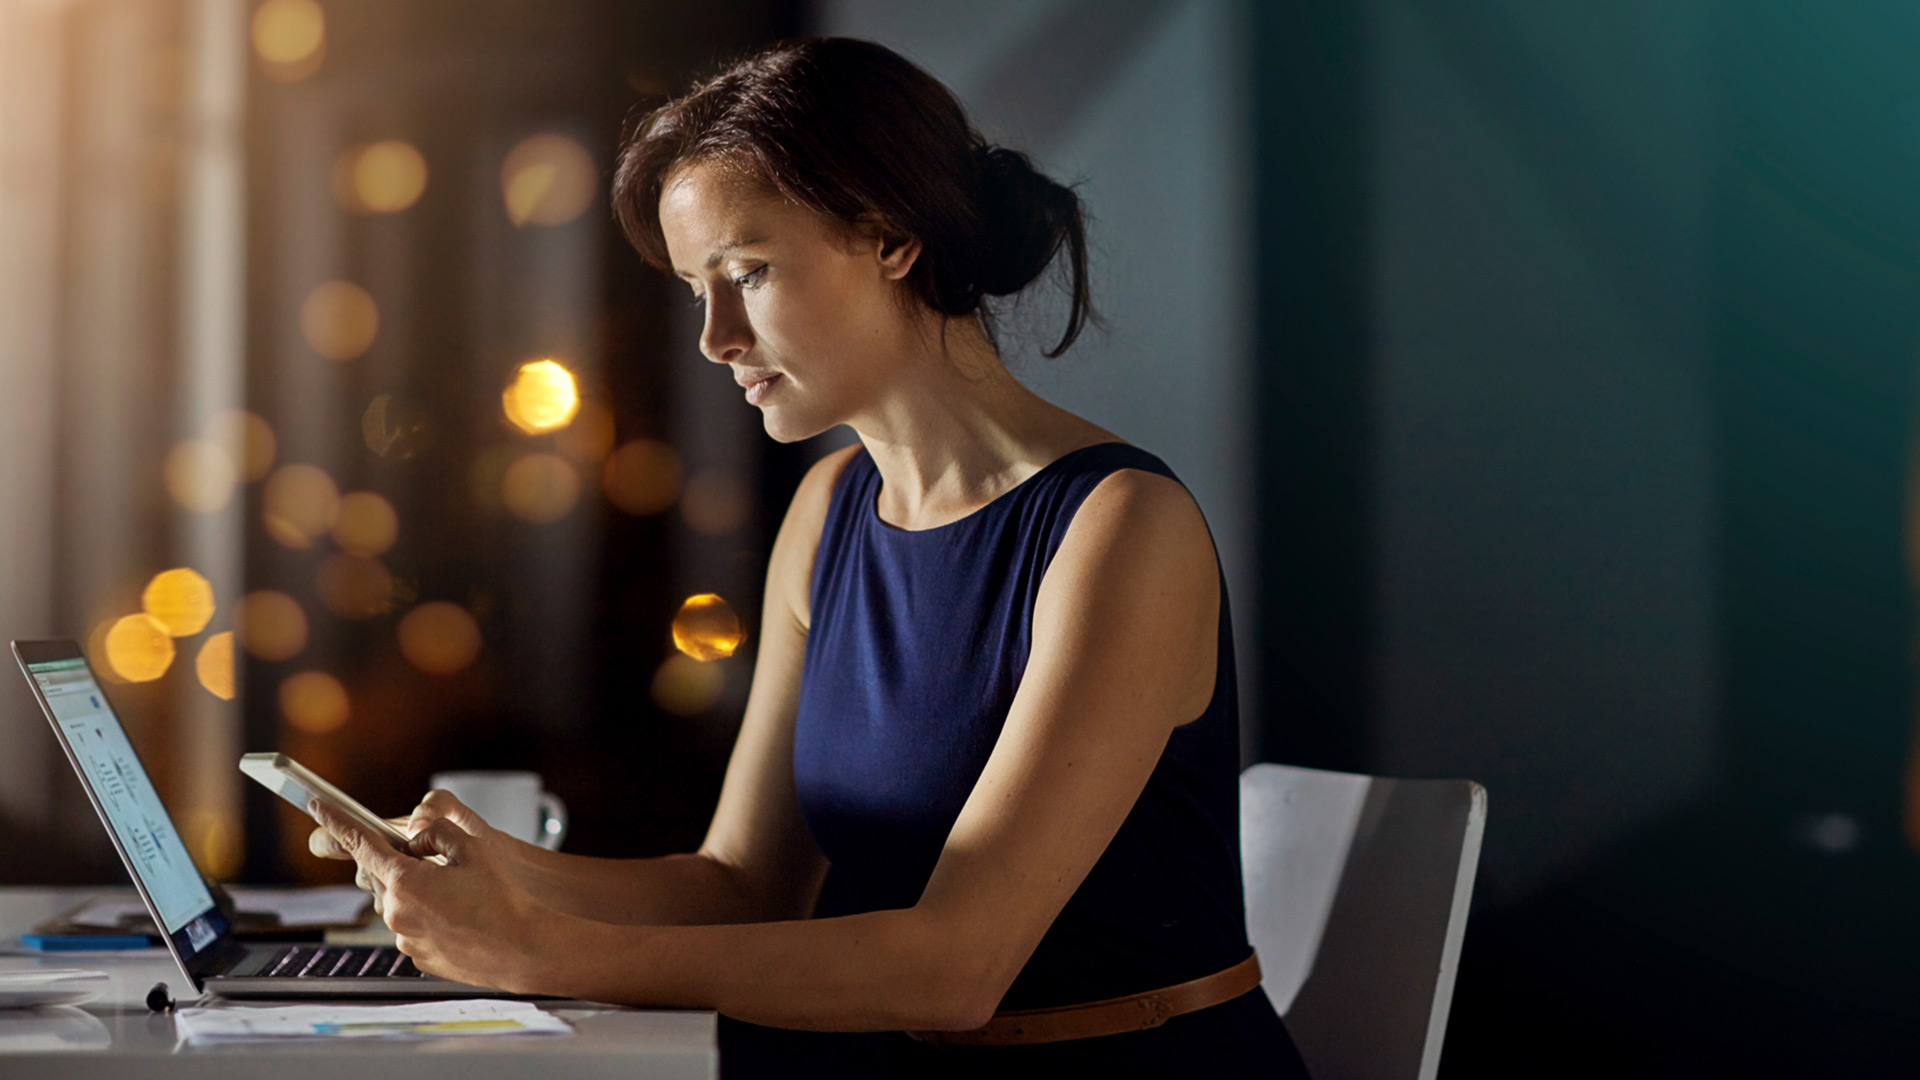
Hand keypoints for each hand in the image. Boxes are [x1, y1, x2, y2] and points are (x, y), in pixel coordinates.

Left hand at [309, 799, 551, 992]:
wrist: (525, 949)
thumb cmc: (503, 899)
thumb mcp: (473, 848)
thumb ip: (436, 833)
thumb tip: (417, 840)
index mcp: (405, 881)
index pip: (360, 843)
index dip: (336, 822)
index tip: (318, 807)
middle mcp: (397, 913)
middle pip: (385, 875)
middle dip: (403, 864)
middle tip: (440, 863)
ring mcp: (406, 940)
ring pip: (401, 903)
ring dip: (420, 893)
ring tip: (462, 897)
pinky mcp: (420, 958)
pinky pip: (414, 928)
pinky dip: (431, 917)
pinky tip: (463, 917)